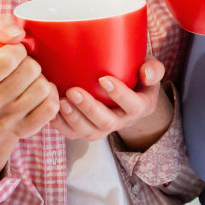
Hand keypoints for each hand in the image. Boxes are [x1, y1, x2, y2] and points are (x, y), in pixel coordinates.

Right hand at [0, 14, 57, 193]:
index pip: (11, 56)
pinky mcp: (25, 130)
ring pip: (43, 88)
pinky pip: (52, 107)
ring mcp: (7, 121)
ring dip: (42, 81)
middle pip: (32, 70)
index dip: (19, 50)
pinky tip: (40, 96)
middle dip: (32, 65)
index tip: (14, 56)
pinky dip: (51, 96)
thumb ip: (1, 27)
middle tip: (23, 71)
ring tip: (30, 83)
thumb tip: (17, 35)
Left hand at [51, 57, 173, 151]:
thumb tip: (146, 73)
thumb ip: (153, 69)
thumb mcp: (151, 69)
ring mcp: (104, 129)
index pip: (133, 105)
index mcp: (141, 106)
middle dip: (89, 108)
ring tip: (61, 102)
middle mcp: (122, 121)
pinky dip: (61, 125)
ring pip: (89, 132)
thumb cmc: (138, 76)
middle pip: (107, 123)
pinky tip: (51, 112)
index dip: (119, 94)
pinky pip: (74, 135)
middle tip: (73, 91)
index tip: (104, 79)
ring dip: (74, 119)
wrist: (129, 93)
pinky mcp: (87, 130)